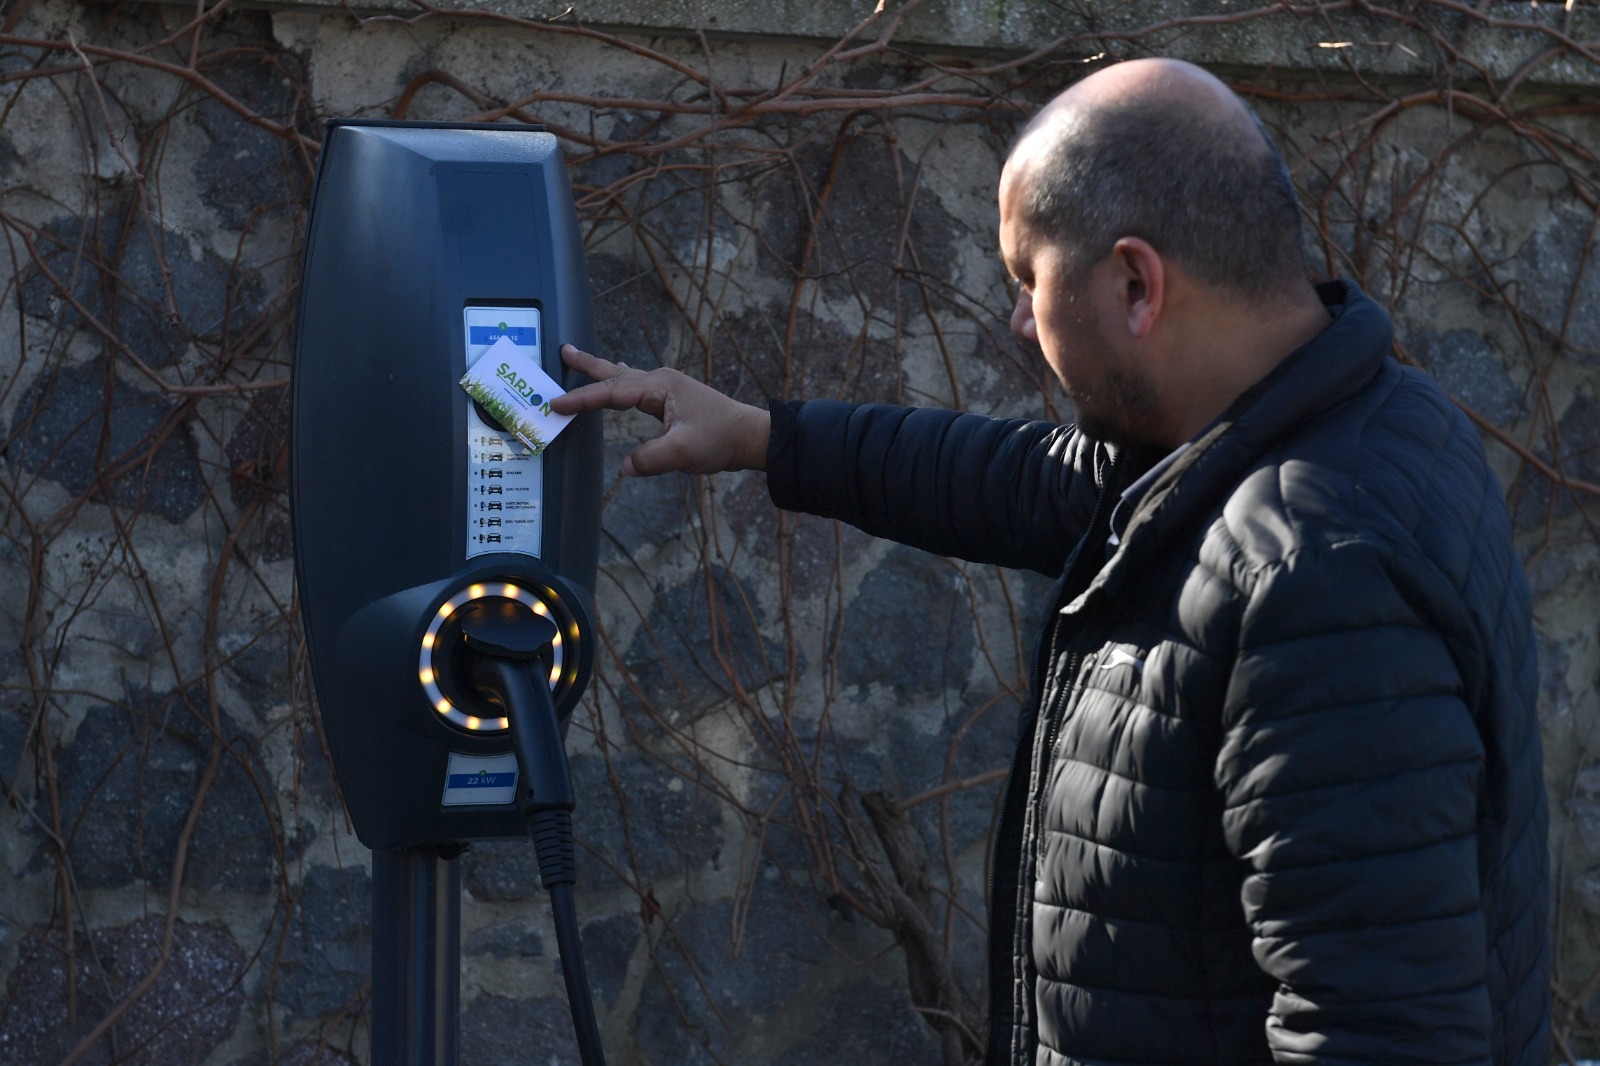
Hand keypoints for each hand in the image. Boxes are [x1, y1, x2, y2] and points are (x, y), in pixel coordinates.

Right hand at [551, 345, 770, 476]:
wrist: (748, 436)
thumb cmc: (720, 439)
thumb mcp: (684, 452)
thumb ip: (651, 459)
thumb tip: (624, 466)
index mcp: (659, 387)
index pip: (612, 393)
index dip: (582, 399)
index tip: (556, 405)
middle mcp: (660, 381)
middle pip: (614, 373)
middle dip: (587, 365)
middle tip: (562, 351)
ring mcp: (665, 388)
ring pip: (623, 377)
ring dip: (600, 370)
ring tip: (575, 358)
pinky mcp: (670, 399)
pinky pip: (634, 387)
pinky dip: (617, 383)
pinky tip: (614, 381)